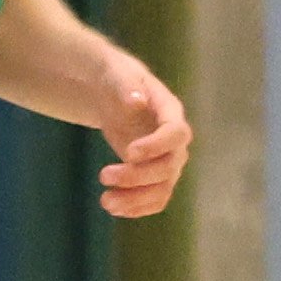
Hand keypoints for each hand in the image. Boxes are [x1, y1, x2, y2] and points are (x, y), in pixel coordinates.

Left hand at [95, 64, 189, 218]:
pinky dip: (138, 207)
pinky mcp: (152, 174)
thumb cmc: (113, 78)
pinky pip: (154, 198)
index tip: (129, 153)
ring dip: (137, 199)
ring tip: (105, 202)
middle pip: (170, 166)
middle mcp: (173, 140)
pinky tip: (114, 208)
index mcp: (170, 112)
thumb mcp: (114, 73)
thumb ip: (125, 84)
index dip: (158, 146)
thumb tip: (137, 101)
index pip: (177, 133)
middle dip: (139, 176)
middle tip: (103, 175)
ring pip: (163, 188)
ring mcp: (165, 159)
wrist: (110, 92)